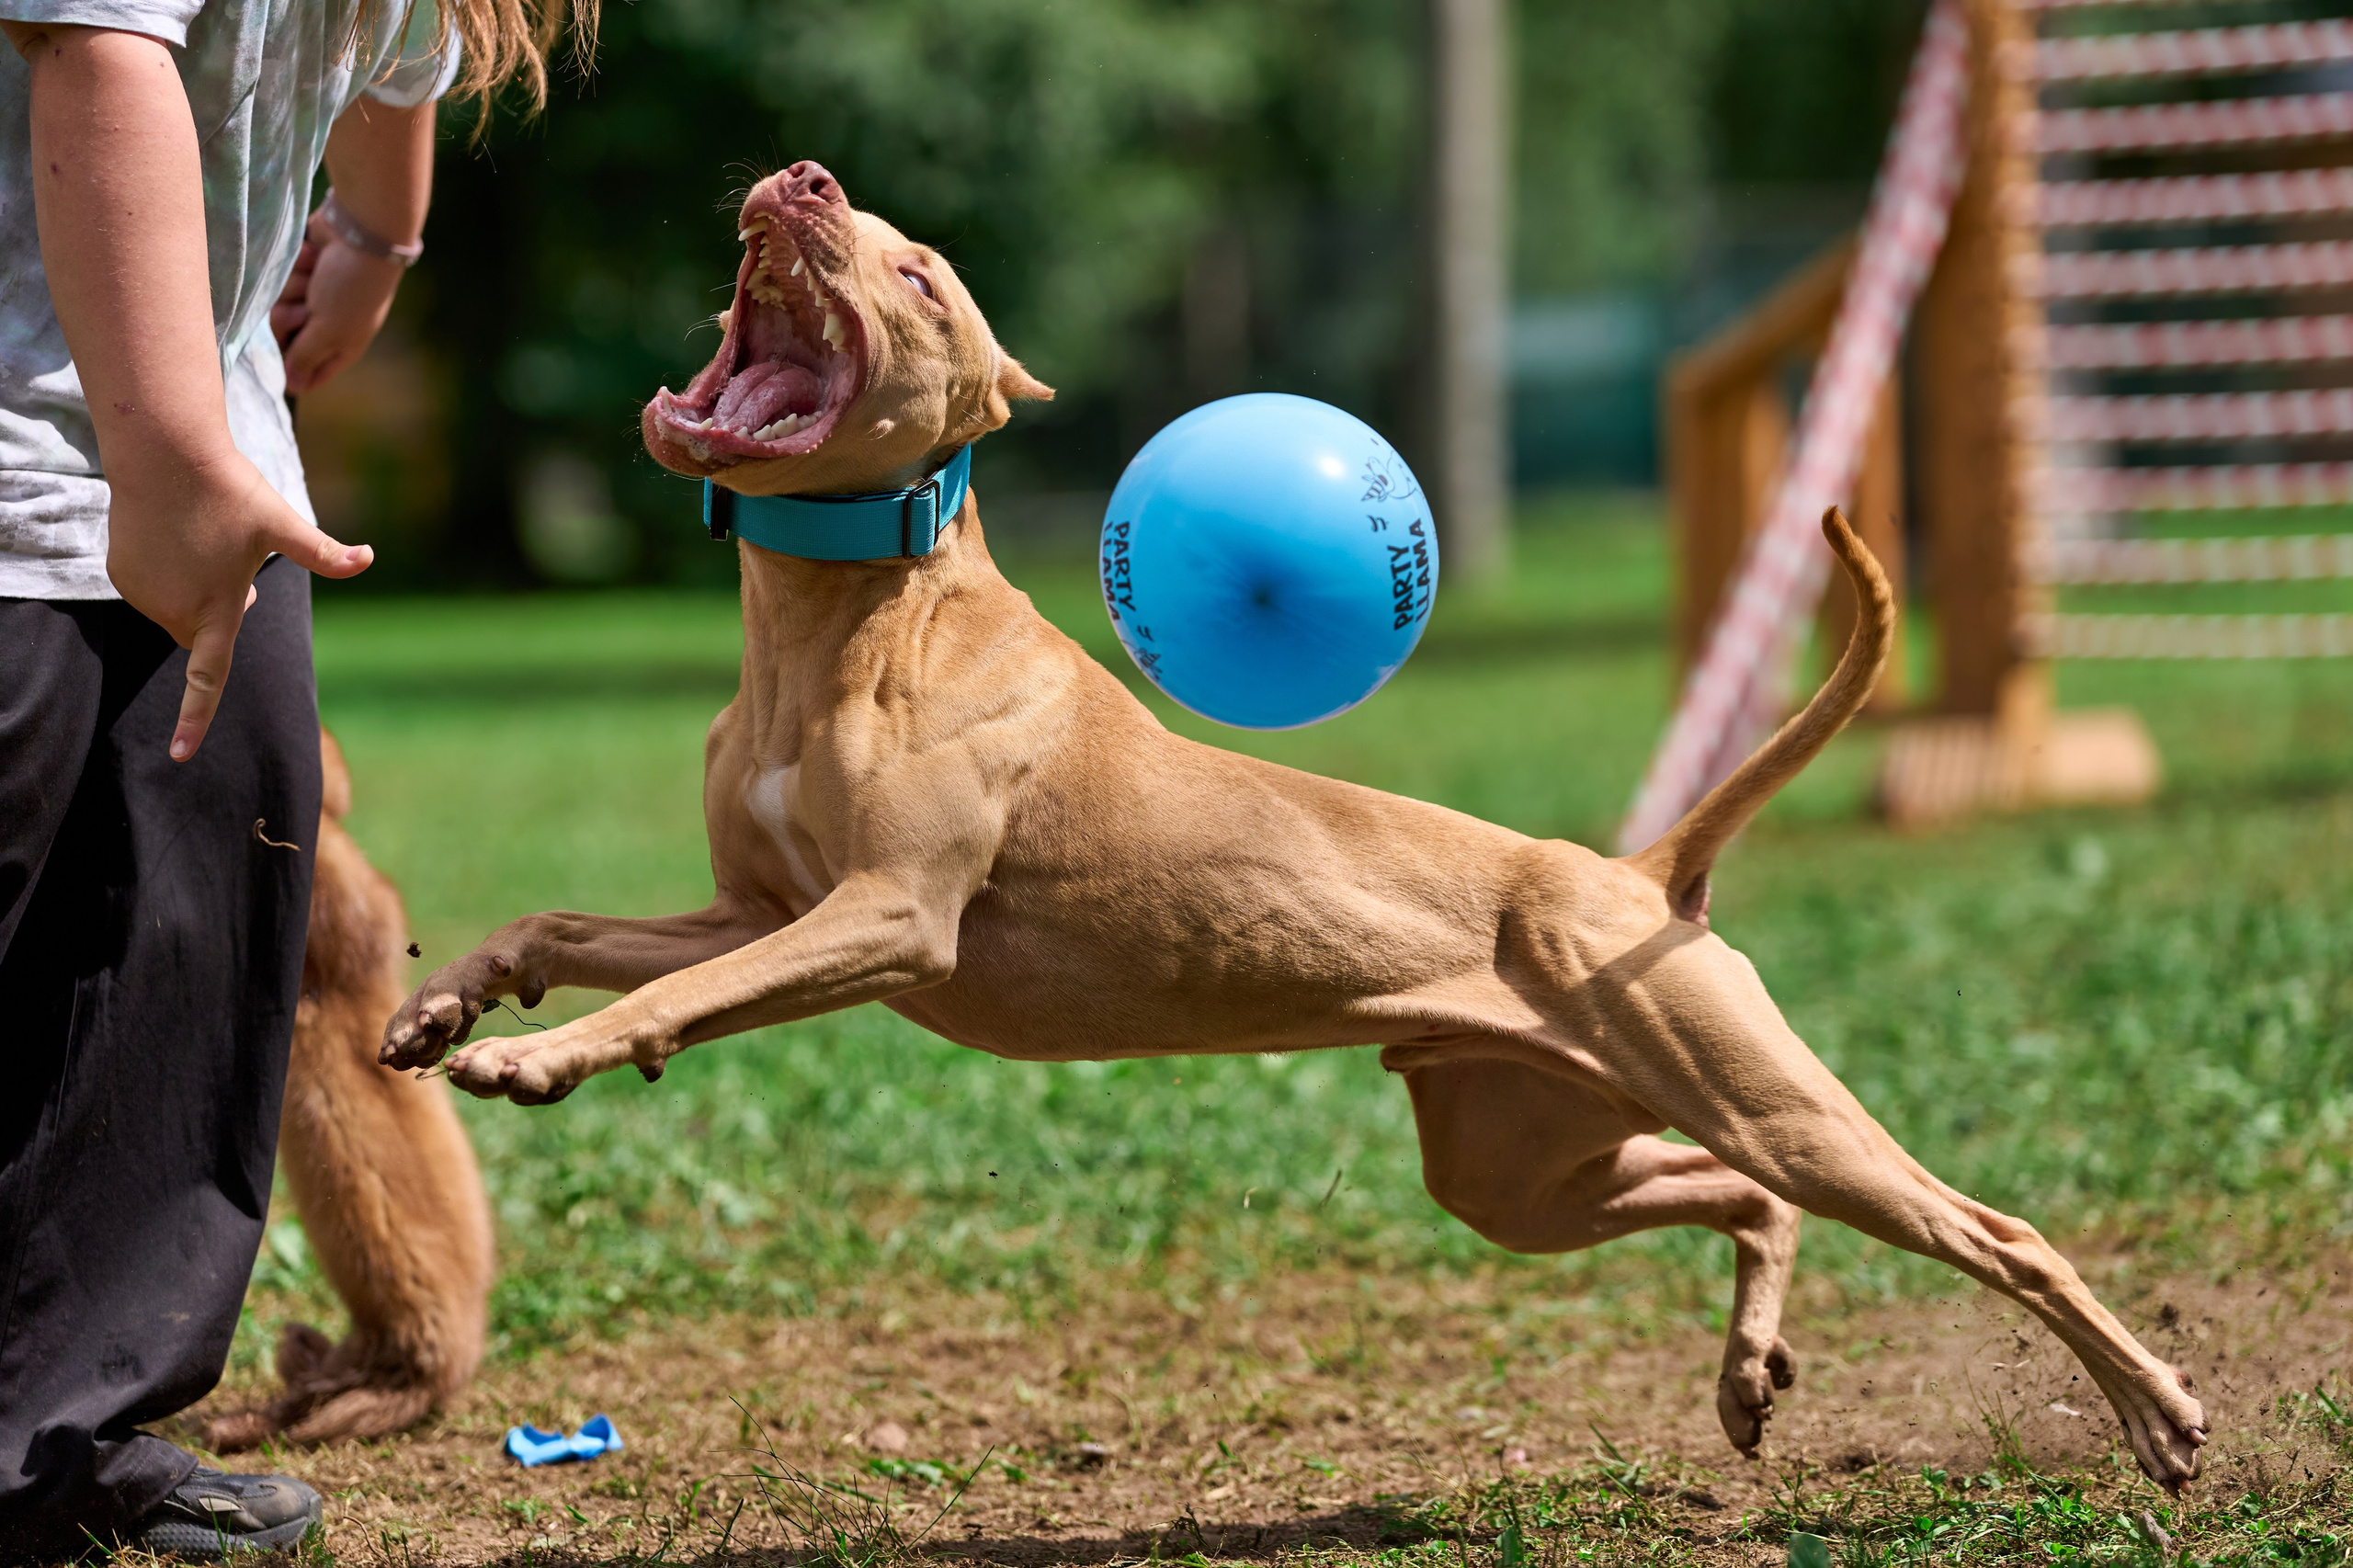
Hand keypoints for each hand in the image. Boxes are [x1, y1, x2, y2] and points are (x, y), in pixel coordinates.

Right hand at [105, 445, 371, 758]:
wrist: (164, 456)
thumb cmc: (229, 492)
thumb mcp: (282, 523)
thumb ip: (323, 553)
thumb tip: (369, 557)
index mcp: (216, 609)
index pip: (208, 678)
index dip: (196, 718)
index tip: (180, 755)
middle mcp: (173, 610)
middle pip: (202, 635)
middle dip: (219, 617)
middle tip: (236, 571)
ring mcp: (141, 595)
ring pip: (177, 612)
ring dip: (193, 595)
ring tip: (203, 544)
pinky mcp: (120, 577)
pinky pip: (152, 592)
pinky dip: (167, 577)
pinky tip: (176, 539)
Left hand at [271, 209, 403, 393]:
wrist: (360, 233)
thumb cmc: (352, 287)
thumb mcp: (329, 330)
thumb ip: (305, 356)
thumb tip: (293, 385)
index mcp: (340, 346)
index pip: (310, 374)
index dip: (294, 370)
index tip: (284, 359)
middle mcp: (325, 324)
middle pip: (284, 339)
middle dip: (290, 320)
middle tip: (307, 308)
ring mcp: (311, 295)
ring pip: (277, 305)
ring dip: (294, 288)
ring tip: (315, 278)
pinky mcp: (299, 270)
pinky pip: (279, 277)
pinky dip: (296, 266)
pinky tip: (313, 258)